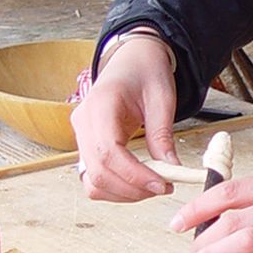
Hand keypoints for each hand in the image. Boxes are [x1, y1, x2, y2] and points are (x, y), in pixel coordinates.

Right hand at [71, 32, 180, 201]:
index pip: (108, 152)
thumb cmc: (146, 71)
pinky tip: (138, 182)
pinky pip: (94, 177)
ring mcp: (80, 135)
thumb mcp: (162, 97)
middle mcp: (83, 122)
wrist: (132, 59)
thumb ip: (162, 133)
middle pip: (98, 172)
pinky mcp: (86, 145)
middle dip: (132, 189)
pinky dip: (115, 188)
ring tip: (153, 185)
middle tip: (163, 188)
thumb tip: (172, 168)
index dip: (134, 175)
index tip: (162, 185)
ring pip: (92, 181)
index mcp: (100, 104)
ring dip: (123, 193)